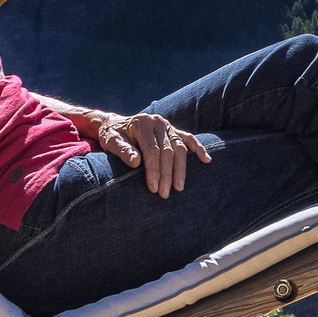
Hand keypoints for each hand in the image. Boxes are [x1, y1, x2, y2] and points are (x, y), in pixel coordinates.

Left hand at [96, 112, 212, 197]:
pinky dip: (198, 148)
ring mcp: (167, 126)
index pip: (152, 149)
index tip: (153, 187)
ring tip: (179, 188)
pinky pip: (188, 139)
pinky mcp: (173, 130)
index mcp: (142, 124)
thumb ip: (122, 150)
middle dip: (166, 174)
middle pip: (167, 151)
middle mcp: (157, 122)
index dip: (153, 169)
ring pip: (180, 148)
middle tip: (164, 194)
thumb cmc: (112, 136)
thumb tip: (136, 162)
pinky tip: (206, 160)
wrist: (116, 124)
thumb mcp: (111, 141)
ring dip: (181, 169)